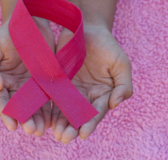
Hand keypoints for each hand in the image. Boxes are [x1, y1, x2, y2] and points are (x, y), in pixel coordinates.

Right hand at [0, 16, 54, 136]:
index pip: (1, 100)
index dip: (6, 113)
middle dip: (25, 120)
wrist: (29, 22)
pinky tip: (54, 118)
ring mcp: (30, 85)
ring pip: (33, 106)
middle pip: (19, 108)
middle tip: (33, 131)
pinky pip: (47, 96)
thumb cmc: (7, 35)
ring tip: (43, 129)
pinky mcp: (45, 80)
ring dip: (38, 119)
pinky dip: (49, 108)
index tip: (13, 125)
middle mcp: (14, 86)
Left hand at [52, 24, 132, 142]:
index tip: (83, 134)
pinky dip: (49, 108)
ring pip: (64, 110)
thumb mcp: (121, 63)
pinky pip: (52, 97)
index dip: (90, 123)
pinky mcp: (57, 82)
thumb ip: (123, 85)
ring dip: (59, 123)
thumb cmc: (107, 46)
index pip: (96, 112)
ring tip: (55, 133)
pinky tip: (44, 117)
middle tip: (64, 138)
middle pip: (78, 116)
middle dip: (72, 128)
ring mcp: (70, 90)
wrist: (87, 29)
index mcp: (102, 94)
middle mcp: (86, 96)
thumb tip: (115, 104)